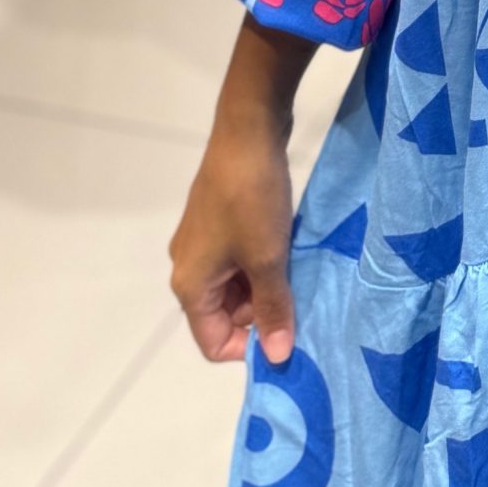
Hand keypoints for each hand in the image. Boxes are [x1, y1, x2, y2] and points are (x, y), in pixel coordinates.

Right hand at [169, 104, 296, 364]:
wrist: (248, 128)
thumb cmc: (252, 198)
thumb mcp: (268, 258)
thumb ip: (273, 309)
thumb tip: (277, 358)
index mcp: (190, 284)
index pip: (213, 343)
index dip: (249, 347)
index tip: (288, 332)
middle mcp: (188, 267)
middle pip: (224, 314)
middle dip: (262, 312)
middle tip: (299, 297)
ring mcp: (202, 241)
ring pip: (235, 285)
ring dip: (266, 284)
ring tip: (297, 271)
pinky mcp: (218, 218)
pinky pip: (239, 257)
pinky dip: (262, 261)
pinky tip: (288, 248)